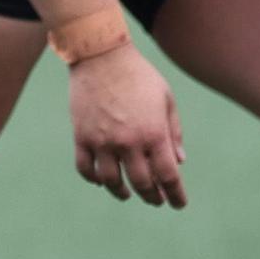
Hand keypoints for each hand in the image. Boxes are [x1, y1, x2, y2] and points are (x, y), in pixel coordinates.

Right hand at [66, 45, 186, 208]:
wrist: (101, 55)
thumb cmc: (138, 75)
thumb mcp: (166, 99)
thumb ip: (173, 132)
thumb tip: (178, 162)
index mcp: (154, 133)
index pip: (168, 175)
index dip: (175, 194)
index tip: (178, 203)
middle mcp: (128, 141)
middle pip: (142, 183)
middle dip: (152, 196)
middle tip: (156, 199)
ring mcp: (102, 140)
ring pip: (112, 181)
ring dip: (122, 192)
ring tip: (126, 193)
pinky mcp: (81, 136)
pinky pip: (85, 168)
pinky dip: (94, 179)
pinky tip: (101, 179)